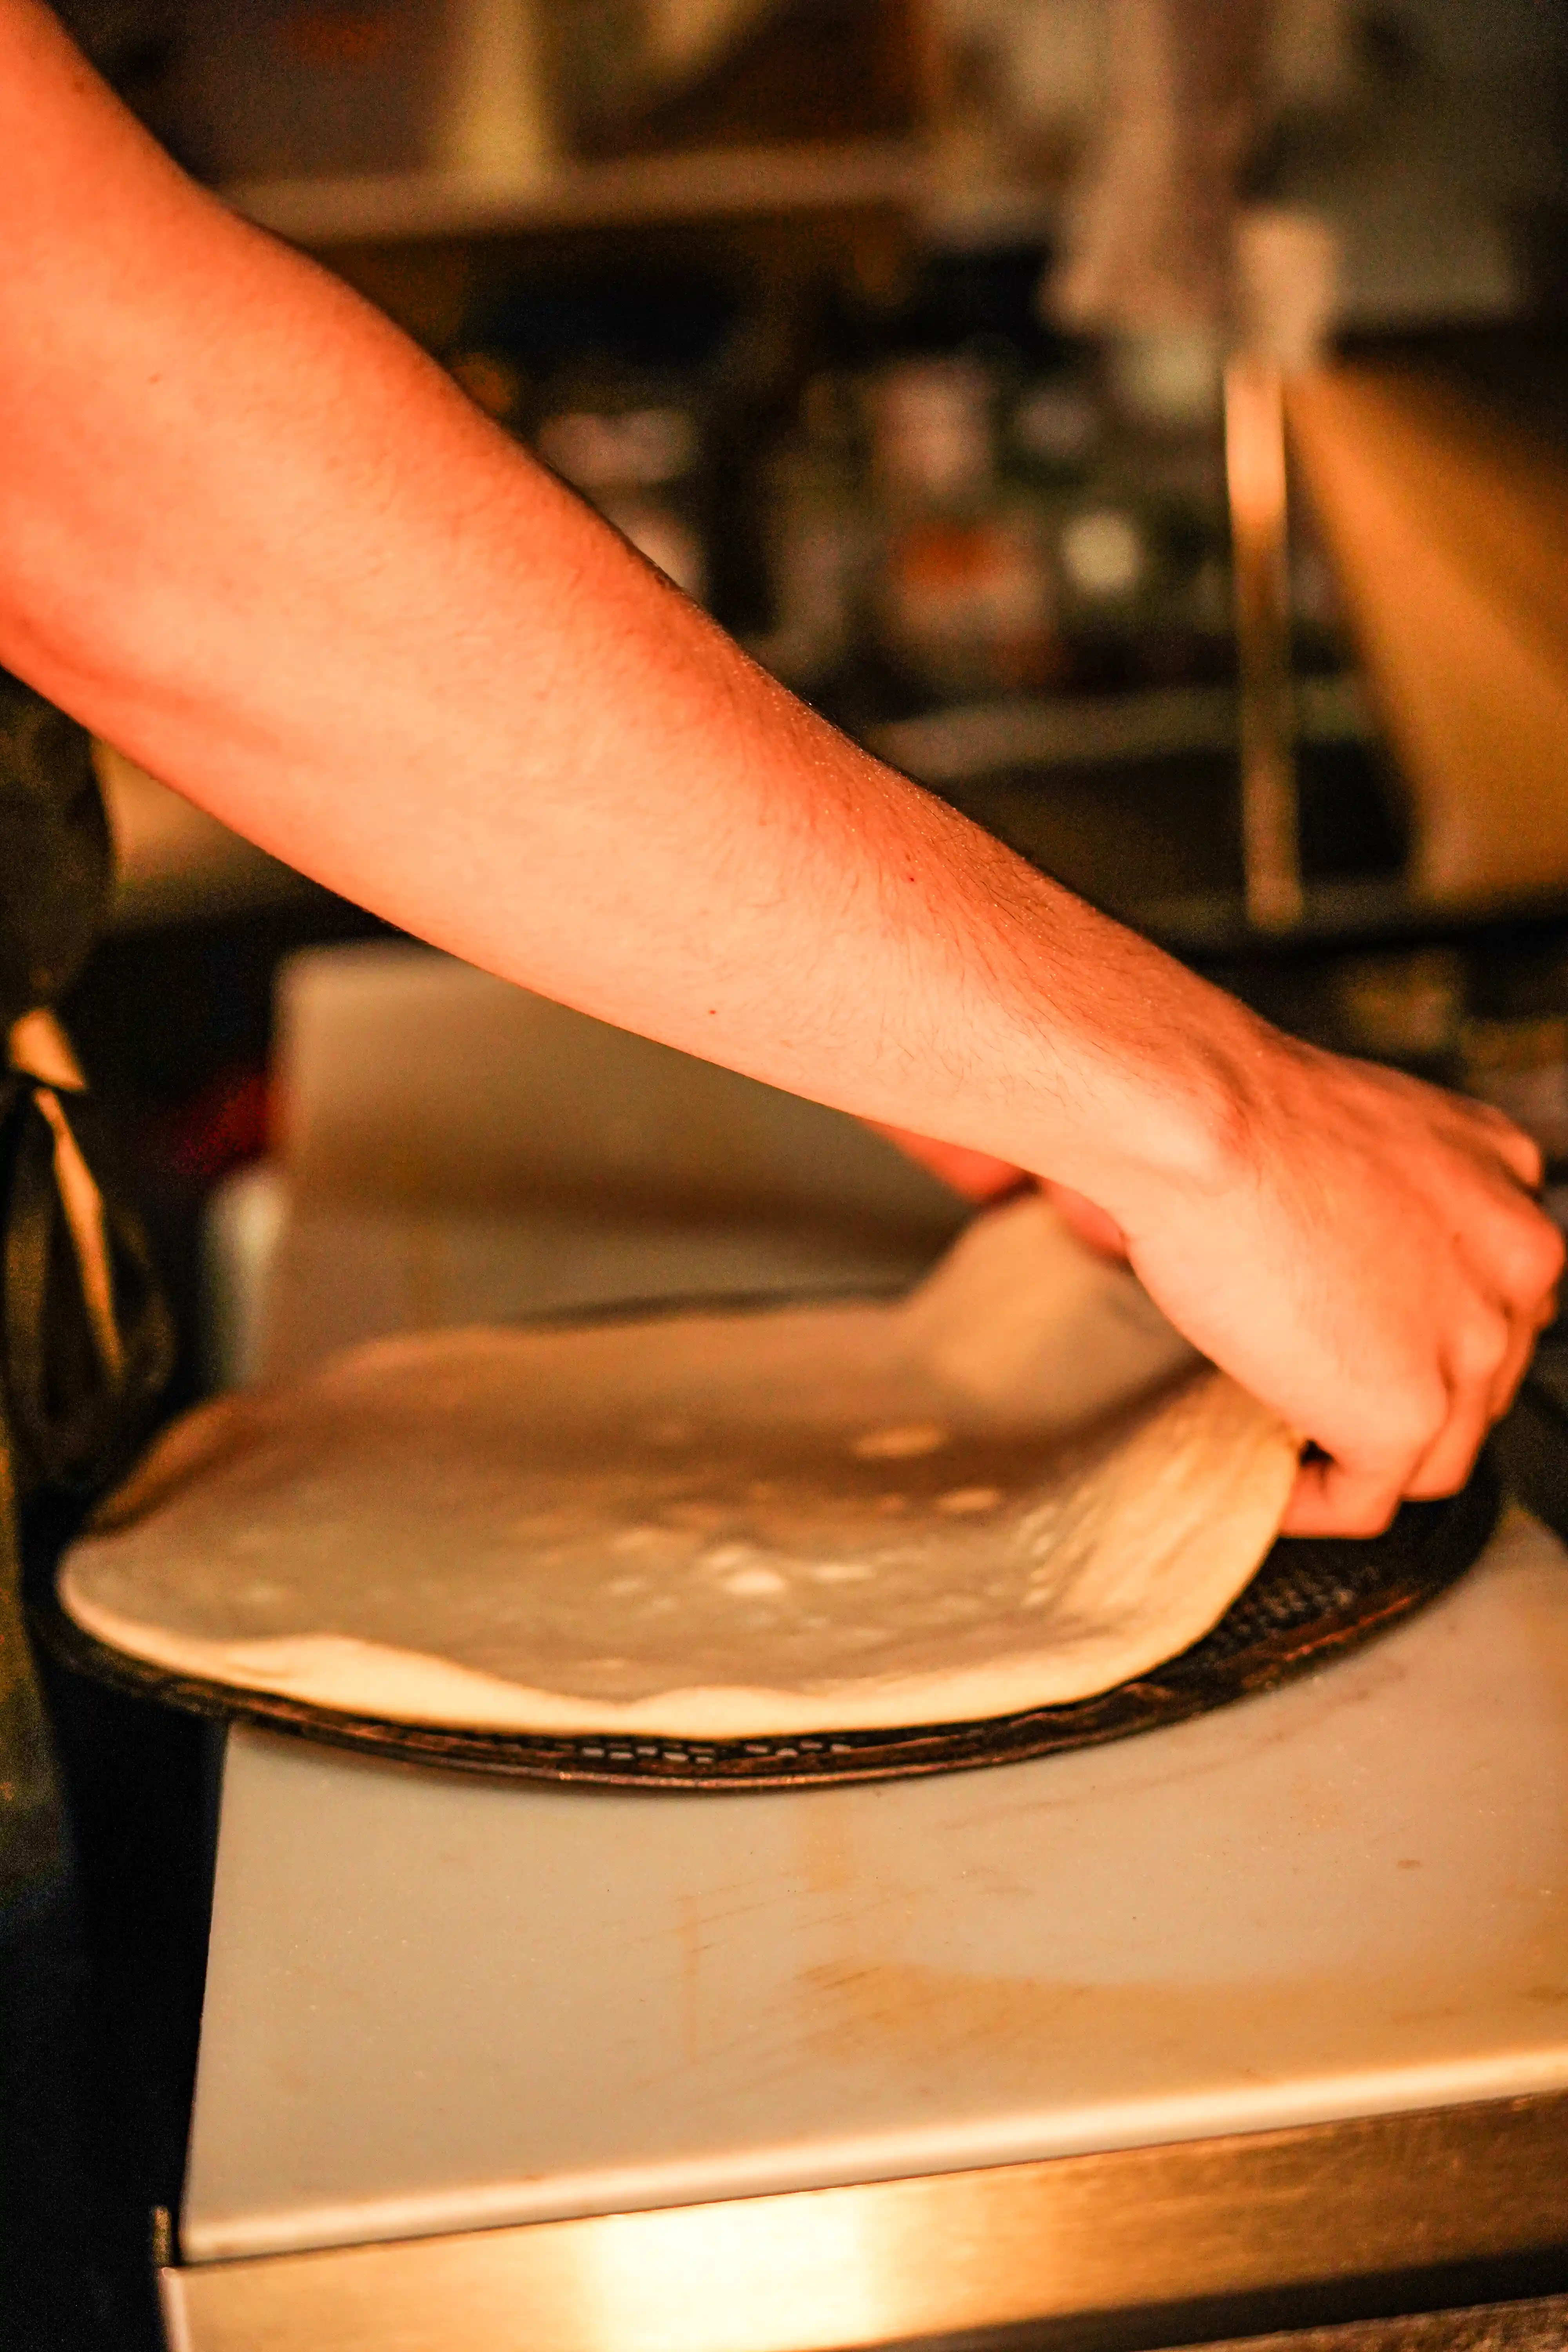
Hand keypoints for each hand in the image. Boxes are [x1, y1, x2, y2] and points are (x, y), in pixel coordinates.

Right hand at [1105, 1037, 1560, 1535]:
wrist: (1203, 1124)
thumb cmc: (1234, 1108)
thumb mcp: (1342, 1128)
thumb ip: (1362, 1194)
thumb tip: (1296, 1245)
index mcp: (1504, 1177)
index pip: (1490, 1288)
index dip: (1424, 1326)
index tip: (1357, 1336)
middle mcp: (1516, 1262)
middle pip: (1479, 1374)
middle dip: (1403, 1391)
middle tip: (1317, 1393)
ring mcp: (1472, 1346)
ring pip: (1439, 1450)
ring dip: (1366, 1457)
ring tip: (1292, 1446)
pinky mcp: (1408, 1413)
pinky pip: (1368, 1500)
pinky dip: (1316, 1504)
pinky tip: (1270, 1486)